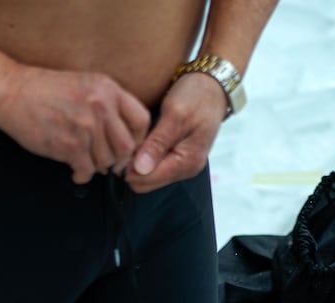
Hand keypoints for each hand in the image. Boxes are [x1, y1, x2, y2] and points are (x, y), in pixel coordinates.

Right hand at [0, 67, 151, 183]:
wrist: (11, 92)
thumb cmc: (44, 90)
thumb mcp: (85, 83)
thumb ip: (107, 103)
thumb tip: (124, 133)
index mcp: (108, 88)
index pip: (141, 119)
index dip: (139, 138)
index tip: (130, 146)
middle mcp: (100, 106)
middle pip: (127, 146)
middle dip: (120, 160)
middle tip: (110, 164)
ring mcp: (85, 127)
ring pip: (106, 161)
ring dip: (97, 167)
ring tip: (86, 162)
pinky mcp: (69, 145)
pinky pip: (87, 171)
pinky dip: (82, 175)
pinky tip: (75, 170)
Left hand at [124, 73, 227, 192]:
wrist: (213, 86)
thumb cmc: (196, 96)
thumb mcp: (175, 114)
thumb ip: (157, 143)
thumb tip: (140, 169)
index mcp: (187, 161)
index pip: (148, 179)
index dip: (129, 166)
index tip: (120, 146)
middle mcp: (186, 170)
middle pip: (146, 183)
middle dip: (132, 167)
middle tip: (125, 142)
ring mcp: (183, 166)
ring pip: (147, 177)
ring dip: (136, 162)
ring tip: (134, 140)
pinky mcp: (178, 160)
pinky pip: (154, 168)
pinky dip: (143, 158)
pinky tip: (141, 142)